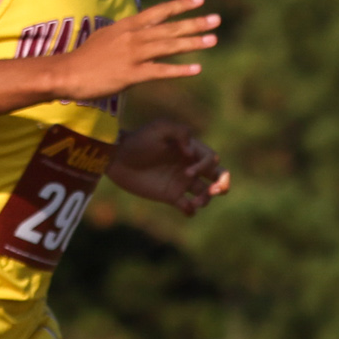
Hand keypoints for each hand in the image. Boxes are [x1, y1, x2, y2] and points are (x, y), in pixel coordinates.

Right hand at [54, 0, 219, 103]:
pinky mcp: (131, 75)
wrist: (65, 73)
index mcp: (125, 27)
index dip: (179, 5)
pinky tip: (196, 69)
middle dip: (194, 23)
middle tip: (216, 19)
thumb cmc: (83, 58)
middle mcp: (132, 38)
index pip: (157, 12)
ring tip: (213, 39)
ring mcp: (132, 55)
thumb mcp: (105, 38)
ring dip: (192, 43)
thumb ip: (125, 34)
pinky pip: (160, 71)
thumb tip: (140, 32)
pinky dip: (179, 70)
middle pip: (168, 28)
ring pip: (168, 46)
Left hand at [108, 117, 229, 216]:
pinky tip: (185, 208)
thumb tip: (191, 151)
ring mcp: (181, 182)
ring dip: (207, 199)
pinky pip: (188, 206)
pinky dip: (191, 210)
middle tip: (214, 190)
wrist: (116, 158)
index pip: (212, 160)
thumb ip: (179, 132)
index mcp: (191, 150)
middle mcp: (189, 166)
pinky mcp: (170, 196)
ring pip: (206, 193)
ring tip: (195, 203)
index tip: (187, 171)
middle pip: (218, 176)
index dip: (205, 167)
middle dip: (223, 184)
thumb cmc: (137, 140)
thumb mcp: (158, 128)